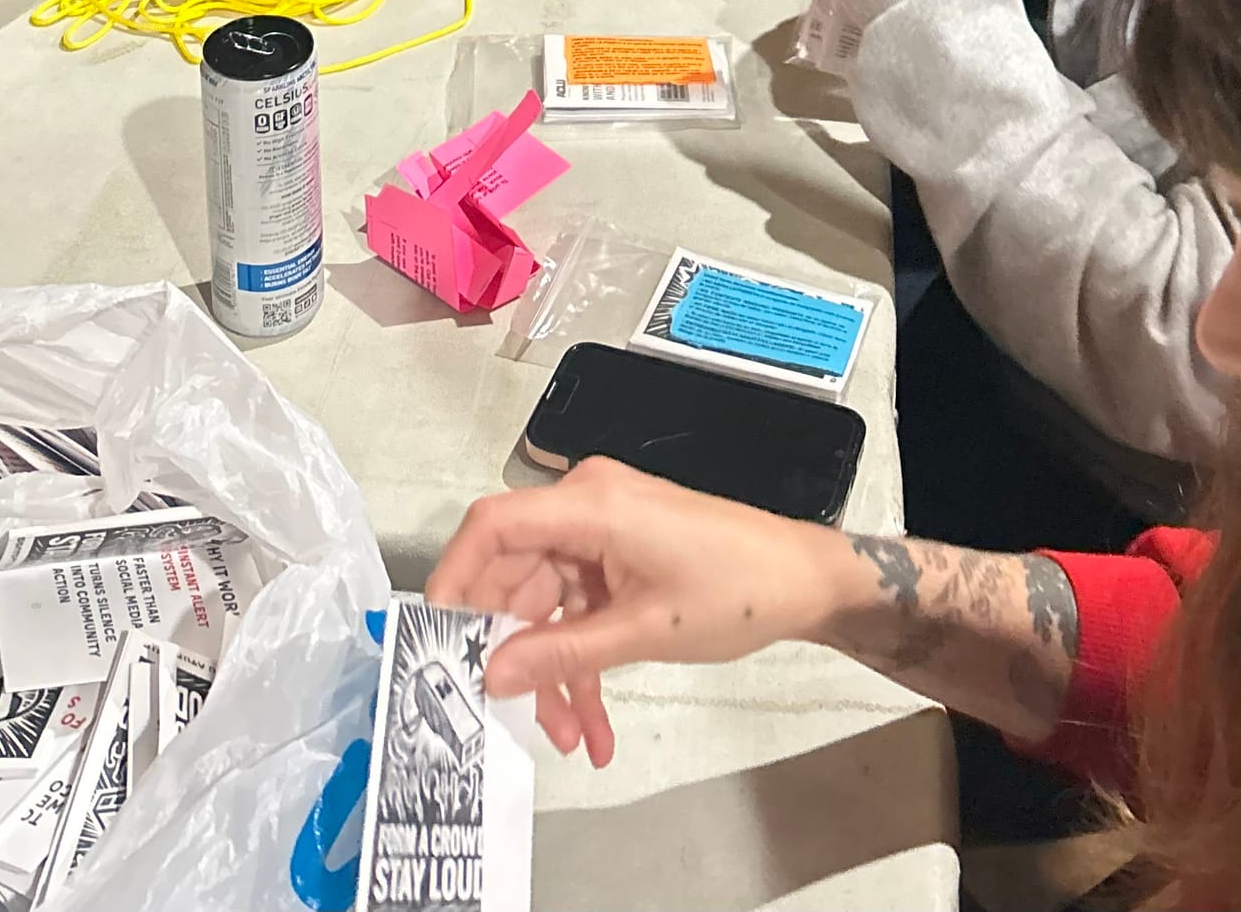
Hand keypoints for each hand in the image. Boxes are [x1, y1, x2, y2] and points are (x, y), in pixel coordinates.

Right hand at [426, 459, 834, 764]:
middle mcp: (585, 506)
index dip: (455, 577)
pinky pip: (578, 608)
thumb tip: (492, 675)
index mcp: (588, 503)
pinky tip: (592, 722)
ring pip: (546, 604)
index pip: (493, 526)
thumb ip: (563, 654)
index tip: (438, 638)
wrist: (802, 580)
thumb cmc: (733, 590)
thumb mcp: (643, 631)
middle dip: (514, 653)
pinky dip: (582, 660)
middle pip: (515, 576)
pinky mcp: (617, 555)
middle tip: (511, 715)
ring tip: (569, 737)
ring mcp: (601, 531)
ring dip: (553, 671)